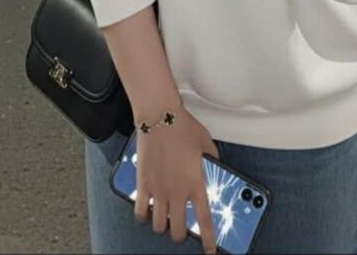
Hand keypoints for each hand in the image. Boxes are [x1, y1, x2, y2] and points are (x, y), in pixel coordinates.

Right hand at [134, 106, 219, 252]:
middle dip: (181, 234)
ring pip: (159, 226)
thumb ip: (212, 158)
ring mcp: (158, 190)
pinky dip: (143, 216)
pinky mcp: (143, 184)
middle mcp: (177, 192)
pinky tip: (147, 209)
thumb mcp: (206, 143)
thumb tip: (216, 163)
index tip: (210, 251)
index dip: (209, 240)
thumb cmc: (183, 127)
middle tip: (181, 228)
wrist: (160, 116)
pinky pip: (140, 212)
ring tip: (164, 217)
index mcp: (196, 184)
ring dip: (163, 225)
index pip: (204, 220)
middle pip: (178, 231)